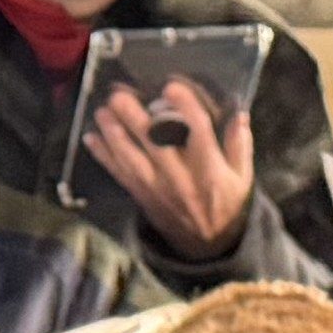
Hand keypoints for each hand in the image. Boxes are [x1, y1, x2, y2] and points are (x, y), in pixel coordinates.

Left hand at [85, 77, 259, 260]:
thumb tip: (238, 112)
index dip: (185, 109)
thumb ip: (239, 144)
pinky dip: (104, 157)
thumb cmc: (226, 202)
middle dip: (135, 120)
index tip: (172, 86)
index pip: (198, 135)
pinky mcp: (142, 196)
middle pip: (155, 145)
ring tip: (102, 112)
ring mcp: (157, 188)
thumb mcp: (242, 176)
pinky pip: (120, 175)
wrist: (207, 245)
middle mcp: (180, 178)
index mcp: (209, 169)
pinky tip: (91, 138)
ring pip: (131, 159)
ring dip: (113, 135)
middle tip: (120, 97)